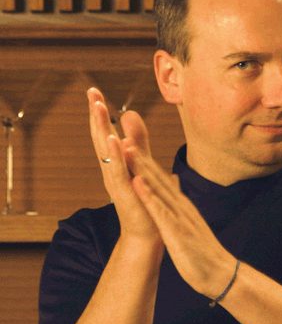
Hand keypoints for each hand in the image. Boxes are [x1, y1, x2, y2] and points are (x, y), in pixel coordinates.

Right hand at [87, 88, 162, 258]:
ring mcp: (116, 180)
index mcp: (116, 162)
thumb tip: (133, 120)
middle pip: (101, 137)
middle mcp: (112, 169)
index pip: (105, 133)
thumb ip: (139, 143)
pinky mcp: (125, 192)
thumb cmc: (144, 199)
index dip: (99, 113)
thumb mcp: (142, 165)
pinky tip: (113, 138)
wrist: (148, 232)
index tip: (94, 92)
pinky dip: (114, 155)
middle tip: (91, 91)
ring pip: (105, 150)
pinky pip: (118, 171)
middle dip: (96, 114)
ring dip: (101, 127)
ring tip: (97, 106)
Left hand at [124, 143, 236, 298]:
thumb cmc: (203, 253)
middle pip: (158, 178)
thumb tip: (176, 200)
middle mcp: (180, 206)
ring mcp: (179, 217)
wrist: (221, 273)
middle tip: (125, 135)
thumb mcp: (190, 227)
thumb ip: (182, 212)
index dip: (146, 163)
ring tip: (128, 149)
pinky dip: (149, 196)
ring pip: (158, 188)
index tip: (132, 146)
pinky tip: (138, 184)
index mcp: (182, 207)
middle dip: (141, 157)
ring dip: (142, 169)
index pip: (161, 181)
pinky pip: (161, 212)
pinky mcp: (177, 232)